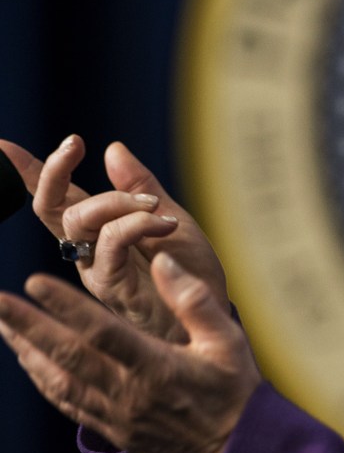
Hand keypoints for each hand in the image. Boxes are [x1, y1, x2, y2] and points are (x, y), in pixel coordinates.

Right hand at [0, 136, 227, 341]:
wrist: (213, 308)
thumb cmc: (190, 268)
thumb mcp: (169, 215)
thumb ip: (140, 186)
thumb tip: (111, 148)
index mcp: (98, 232)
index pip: (56, 200)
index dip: (30, 174)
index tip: (3, 146)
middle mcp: (88, 253)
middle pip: (52, 209)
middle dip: (55, 171)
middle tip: (75, 143)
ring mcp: (97, 271)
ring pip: (78, 222)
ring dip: (115, 200)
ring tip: (154, 206)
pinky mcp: (114, 288)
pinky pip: (109, 244)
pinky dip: (135, 223)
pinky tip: (163, 223)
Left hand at [0, 253, 261, 452]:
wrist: (235, 447)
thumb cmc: (233, 388)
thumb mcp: (228, 339)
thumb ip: (194, 299)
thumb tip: (162, 261)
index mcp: (157, 366)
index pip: (102, 332)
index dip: (65, 306)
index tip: (35, 281)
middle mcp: (129, 391)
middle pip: (67, 355)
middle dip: (28, 326)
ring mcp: (116, 413)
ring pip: (59, 381)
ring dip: (26, 351)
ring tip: (3, 324)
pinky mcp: (112, 428)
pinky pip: (67, 402)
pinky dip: (42, 380)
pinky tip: (28, 361)